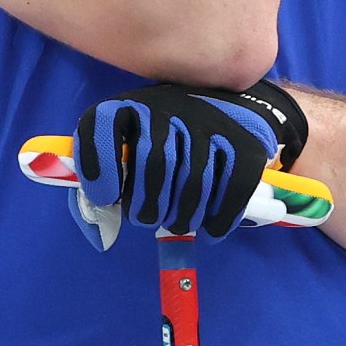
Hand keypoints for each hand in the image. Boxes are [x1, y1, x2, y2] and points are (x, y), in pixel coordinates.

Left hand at [71, 80, 306, 247]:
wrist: (228, 109)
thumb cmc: (161, 142)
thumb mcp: (124, 151)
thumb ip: (100, 190)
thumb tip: (101, 238)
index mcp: (129, 107)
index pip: (103, 123)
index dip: (99, 165)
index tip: (107, 198)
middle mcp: (169, 107)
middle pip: (156, 163)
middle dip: (147, 207)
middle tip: (147, 219)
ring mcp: (211, 123)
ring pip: (195, 181)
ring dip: (182, 217)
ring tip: (176, 224)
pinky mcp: (246, 144)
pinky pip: (233, 188)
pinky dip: (219, 219)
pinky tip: (208, 229)